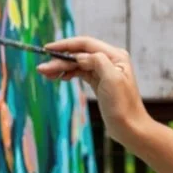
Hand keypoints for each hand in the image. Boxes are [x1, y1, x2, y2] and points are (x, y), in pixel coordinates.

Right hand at [36, 37, 152, 146]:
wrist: (130, 128)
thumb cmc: (123, 105)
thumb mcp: (112, 79)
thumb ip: (97, 61)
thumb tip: (79, 56)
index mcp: (115, 56)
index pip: (86, 44)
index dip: (66, 45)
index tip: (47, 49)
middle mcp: (110, 60)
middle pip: (79, 54)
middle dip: (60, 60)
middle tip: (42, 69)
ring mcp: (104, 71)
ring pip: (78, 63)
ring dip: (61, 67)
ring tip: (46, 74)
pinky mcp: (99, 82)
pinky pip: (80, 72)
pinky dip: (68, 73)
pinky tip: (60, 77)